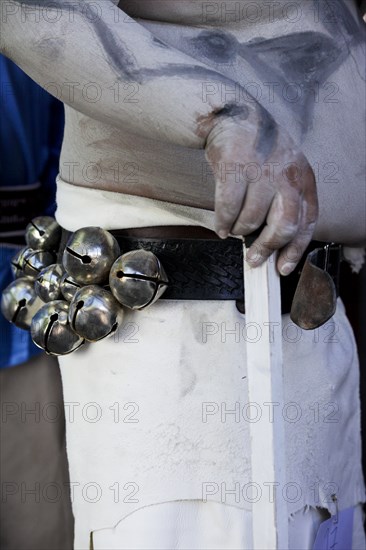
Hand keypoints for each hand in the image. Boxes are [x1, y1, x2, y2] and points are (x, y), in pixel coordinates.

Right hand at [204, 105, 317, 274]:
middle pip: (283, 226)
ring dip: (240, 231)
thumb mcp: (285, 172)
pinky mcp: (235, 168)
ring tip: (234, 230)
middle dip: (267, 248)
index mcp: (303, 178)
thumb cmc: (259, 151)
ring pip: (252, 220)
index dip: (295, 250)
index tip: (281, 267)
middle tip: (254, 259)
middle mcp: (286, 175)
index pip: (306, 222)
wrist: (235, 118)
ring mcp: (261, 171)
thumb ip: (285, 202)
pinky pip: (228, 208)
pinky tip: (222, 226)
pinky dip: (223, 222)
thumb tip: (274, 243)